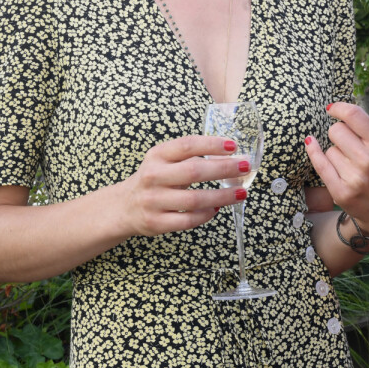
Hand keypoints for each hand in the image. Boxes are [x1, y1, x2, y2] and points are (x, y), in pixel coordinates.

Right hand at [118, 136, 252, 236]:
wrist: (123, 206)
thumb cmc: (154, 179)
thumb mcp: (164, 161)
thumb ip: (189, 156)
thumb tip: (229, 155)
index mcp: (157, 155)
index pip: (187, 145)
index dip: (211, 144)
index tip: (233, 146)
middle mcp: (153, 176)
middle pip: (194, 171)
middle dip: (224, 169)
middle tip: (244, 167)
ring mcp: (153, 201)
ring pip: (194, 200)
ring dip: (222, 196)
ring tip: (241, 192)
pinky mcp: (156, 223)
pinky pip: (188, 220)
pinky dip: (206, 215)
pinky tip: (217, 209)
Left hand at [304, 84, 368, 235]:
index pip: (353, 115)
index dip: (339, 108)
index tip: (333, 109)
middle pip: (336, 130)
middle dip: (339, 133)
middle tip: (349, 144)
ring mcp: (354, 177)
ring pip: (328, 148)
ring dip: (335, 151)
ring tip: (348, 162)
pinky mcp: (340, 191)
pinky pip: (319, 163)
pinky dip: (314, 152)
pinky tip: (312, 144)